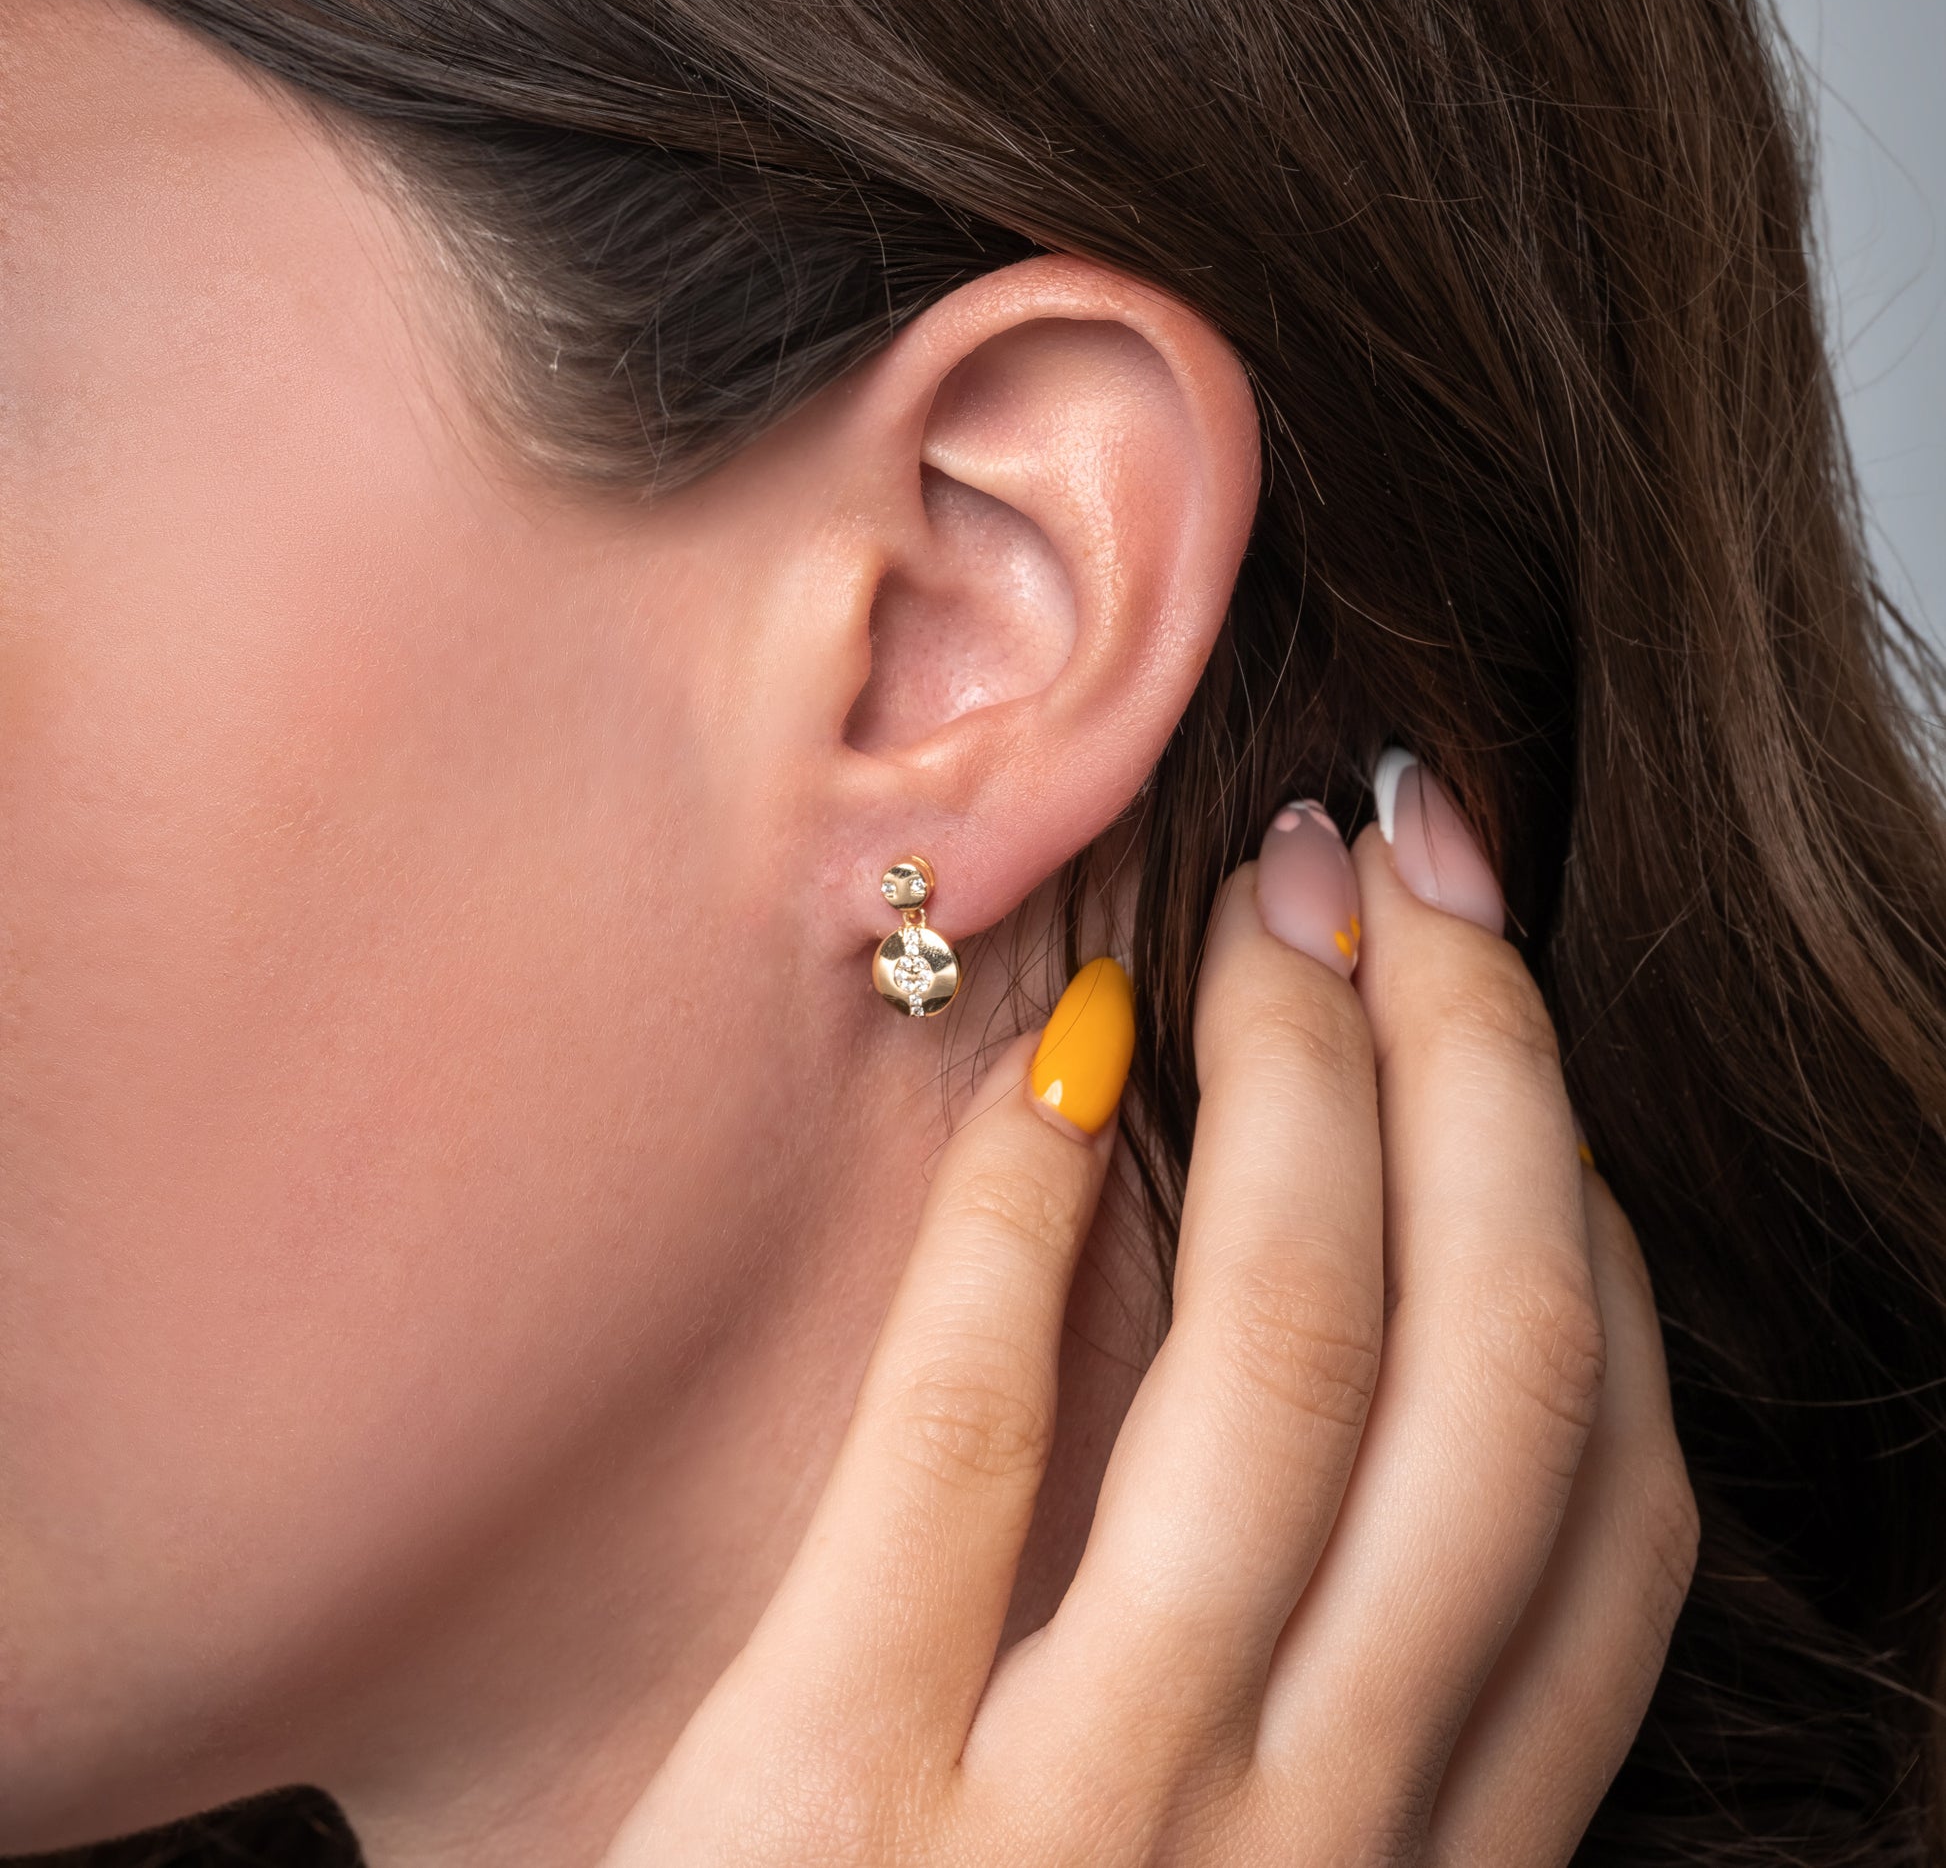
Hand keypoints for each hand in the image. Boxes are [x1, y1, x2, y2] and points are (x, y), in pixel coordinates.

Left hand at [604, 751, 1697, 1866]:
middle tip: (1406, 862)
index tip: (1510, 1060)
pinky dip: (1020, 1209)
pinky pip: (967, 1426)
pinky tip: (1047, 1060)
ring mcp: (1085, 1828)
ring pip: (1288, 1373)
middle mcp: (1306, 1856)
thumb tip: (1351, 1370)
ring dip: (1298, 1088)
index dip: (1590, 1240)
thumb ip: (1323, 1715)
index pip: (1598, 1517)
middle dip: (1479, 1073)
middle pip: (1484, 1381)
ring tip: (1260, 908)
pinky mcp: (833, 1792)